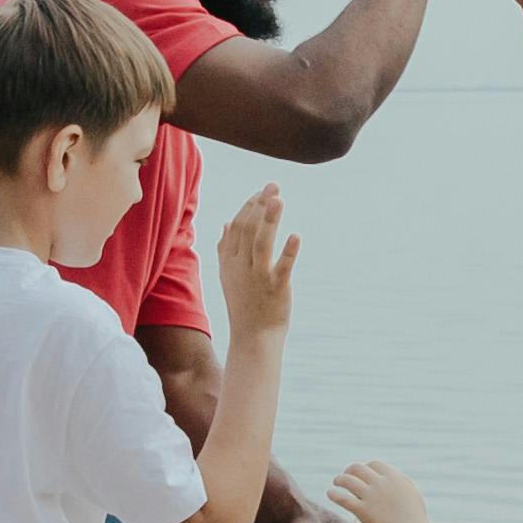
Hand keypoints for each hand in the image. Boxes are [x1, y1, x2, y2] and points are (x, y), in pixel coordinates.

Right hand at [212, 185, 297, 339]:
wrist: (253, 338)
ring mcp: (258, 278)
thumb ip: (225, 249)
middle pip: (248, 230)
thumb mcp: (229, 276)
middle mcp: (241, 267)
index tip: (261, 192)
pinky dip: (289, 251)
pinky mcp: (275, 289)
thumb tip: (226, 223)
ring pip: (261, 244)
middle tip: (274, 185)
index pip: (237, 226)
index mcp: (230, 262)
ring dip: (269, 220)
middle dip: (260, 205)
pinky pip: (281, 268)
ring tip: (278, 199)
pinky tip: (296, 236)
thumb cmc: (245, 305)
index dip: (248, 206)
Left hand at [327, 458, 428, 522]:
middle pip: (358, 468)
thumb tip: (392, 478)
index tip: (362, 473)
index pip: (374, 464)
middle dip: (350, 470)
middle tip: (345, 476)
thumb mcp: (411, 494)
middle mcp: (381, 483)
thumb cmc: (414, 519)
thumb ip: (400, 484)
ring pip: (347, 480)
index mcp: (394, 478)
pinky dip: (334, 494)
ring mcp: (370, 496)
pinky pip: (343, 498)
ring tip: (336, 482)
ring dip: (339, 479)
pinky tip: (330, 494)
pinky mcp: (362, 510)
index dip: (366, 467)